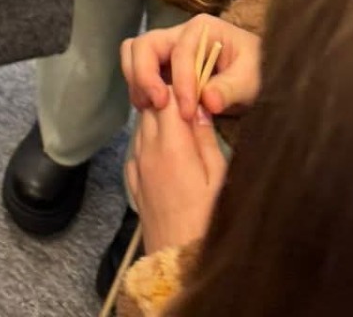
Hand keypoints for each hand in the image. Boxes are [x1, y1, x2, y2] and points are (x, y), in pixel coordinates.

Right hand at [121, 16, 261, 121]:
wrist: (256, 75)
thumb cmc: (257, 71)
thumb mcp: (252, 80)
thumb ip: (231, 88)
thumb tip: (207, 100)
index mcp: (201, 29)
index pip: (180, 53)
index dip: (181, 83)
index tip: (188, 113)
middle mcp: (178, 34)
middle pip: (144, 44)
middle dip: (144, 74)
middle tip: (157, 105)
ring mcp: (167, 49)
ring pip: (134, 53)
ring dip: (137, 80)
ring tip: (150, 107)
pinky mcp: (162, 66)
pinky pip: (139, 69)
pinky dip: (140, 87)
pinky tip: (153, 109)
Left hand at [125, 98, 227, 254]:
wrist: (178, 262)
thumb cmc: (208, 222)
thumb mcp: (218, 180)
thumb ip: (206, 141)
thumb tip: (200, 110)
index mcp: (172, 146)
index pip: (167, 97)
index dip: (180, 89)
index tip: (195, 90)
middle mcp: (148, 150)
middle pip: (151, 108)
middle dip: (167, 100)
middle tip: (188, 104)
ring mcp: (137, 166)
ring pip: (142, 126)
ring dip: (157, 120)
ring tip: (180, 126)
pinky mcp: (134, 182)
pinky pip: (137, 149)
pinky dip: (149, 141)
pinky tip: (165, 150)